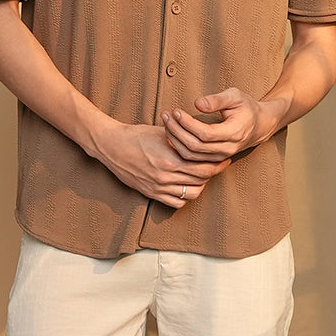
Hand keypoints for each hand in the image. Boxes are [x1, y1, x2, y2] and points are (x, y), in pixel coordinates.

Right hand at [93, 121, 230, 207]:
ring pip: (191, 193)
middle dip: (213, 173)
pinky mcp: (151, 193)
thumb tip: (203, 138)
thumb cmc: (136, 136)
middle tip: (219, 166)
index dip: (217, 164)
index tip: (224, 159)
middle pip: (200, 180)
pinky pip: (176, 203)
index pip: (203, 166)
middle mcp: (165, 176)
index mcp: (170, 159)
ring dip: (200, 186)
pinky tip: (186, 186)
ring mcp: (158, 187)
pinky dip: (185, 197)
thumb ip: (183, 139)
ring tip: (203, 177)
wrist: (111, 146)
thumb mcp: (163, 132)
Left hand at [162, 87, 287, 161]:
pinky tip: (172, 134)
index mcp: (234, 133)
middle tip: (166, 115)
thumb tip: (197, 103)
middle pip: (195, 146)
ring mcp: (221, 157)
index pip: (205, 134)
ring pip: (192, 156)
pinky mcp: (214, 159)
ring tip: (166, 122)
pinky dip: (179, 148)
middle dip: (177, 131)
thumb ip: (217, 99)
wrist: (259, 125)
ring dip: (175, 140)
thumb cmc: (246, 107)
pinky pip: (192, 159)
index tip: (176, 111)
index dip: (187, 124)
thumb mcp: (235, 96)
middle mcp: (227, 149)